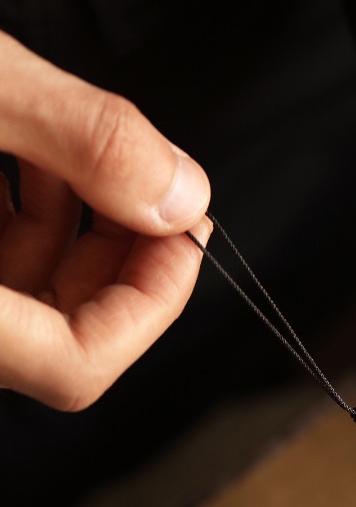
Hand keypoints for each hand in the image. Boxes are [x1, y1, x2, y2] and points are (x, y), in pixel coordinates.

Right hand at [0, 30, 210, 408]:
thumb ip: (79, 138)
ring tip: (60, 140)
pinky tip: (20, 143)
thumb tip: (182, 194)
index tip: (187, 231)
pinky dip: (15, 206)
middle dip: (116, 250)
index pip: (77, 367)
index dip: (153, 303)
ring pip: (21, 293)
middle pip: (58, 332)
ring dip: (64, 218)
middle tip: (142, 176)